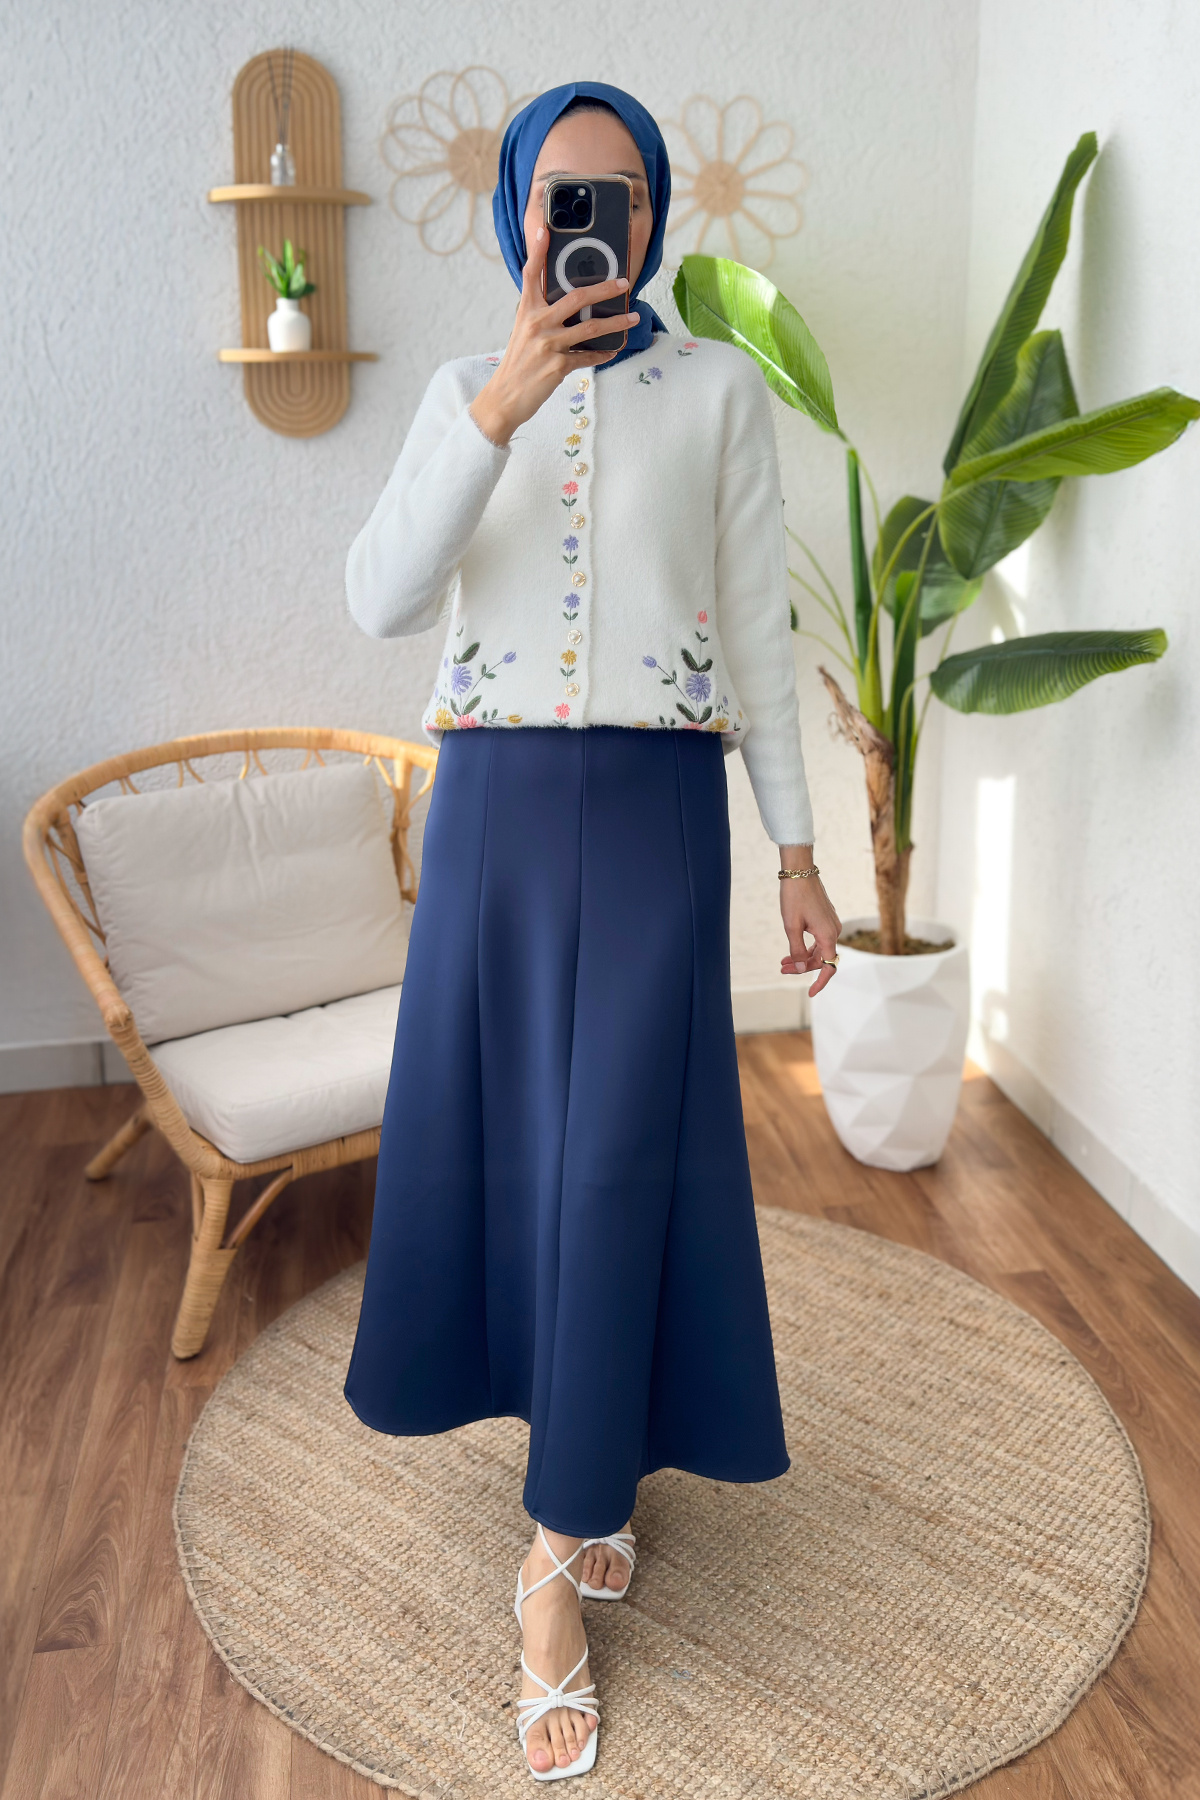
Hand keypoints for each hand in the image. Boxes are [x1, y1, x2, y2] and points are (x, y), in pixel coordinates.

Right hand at [468, 227, 639, 446]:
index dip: (538, 251)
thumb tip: (570, 305)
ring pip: (590, 327)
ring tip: (632, 317)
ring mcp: (548, 345)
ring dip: (615, 322)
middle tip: (623, 283)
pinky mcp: (558, 366)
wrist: (505, 398)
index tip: (545, 229)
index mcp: (527, 311)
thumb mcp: (523, 332)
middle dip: (604, 288)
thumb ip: (541, 315)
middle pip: (576, 297)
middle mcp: (537, 323)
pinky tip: (612, 350)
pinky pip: (587, 356)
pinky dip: (602, 353)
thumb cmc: (517, 363)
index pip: (531, 274)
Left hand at [778, 860, 841, 997]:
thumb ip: (797, 951)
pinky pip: (819, 939)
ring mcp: (831, 923)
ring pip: (819, 949)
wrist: (799, 871)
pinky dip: (806, 947)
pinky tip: (792, 950)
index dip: (820, 982)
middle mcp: (834, 931)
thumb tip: (802, 970)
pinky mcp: (825, 918)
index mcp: (828, 935)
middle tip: (782, 969)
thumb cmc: (794, 897)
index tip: (810, 993)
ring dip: (803, 957)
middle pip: (821, 958)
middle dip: (803, 967)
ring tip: (783, 962)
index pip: (829, 967)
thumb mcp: (791, 927)